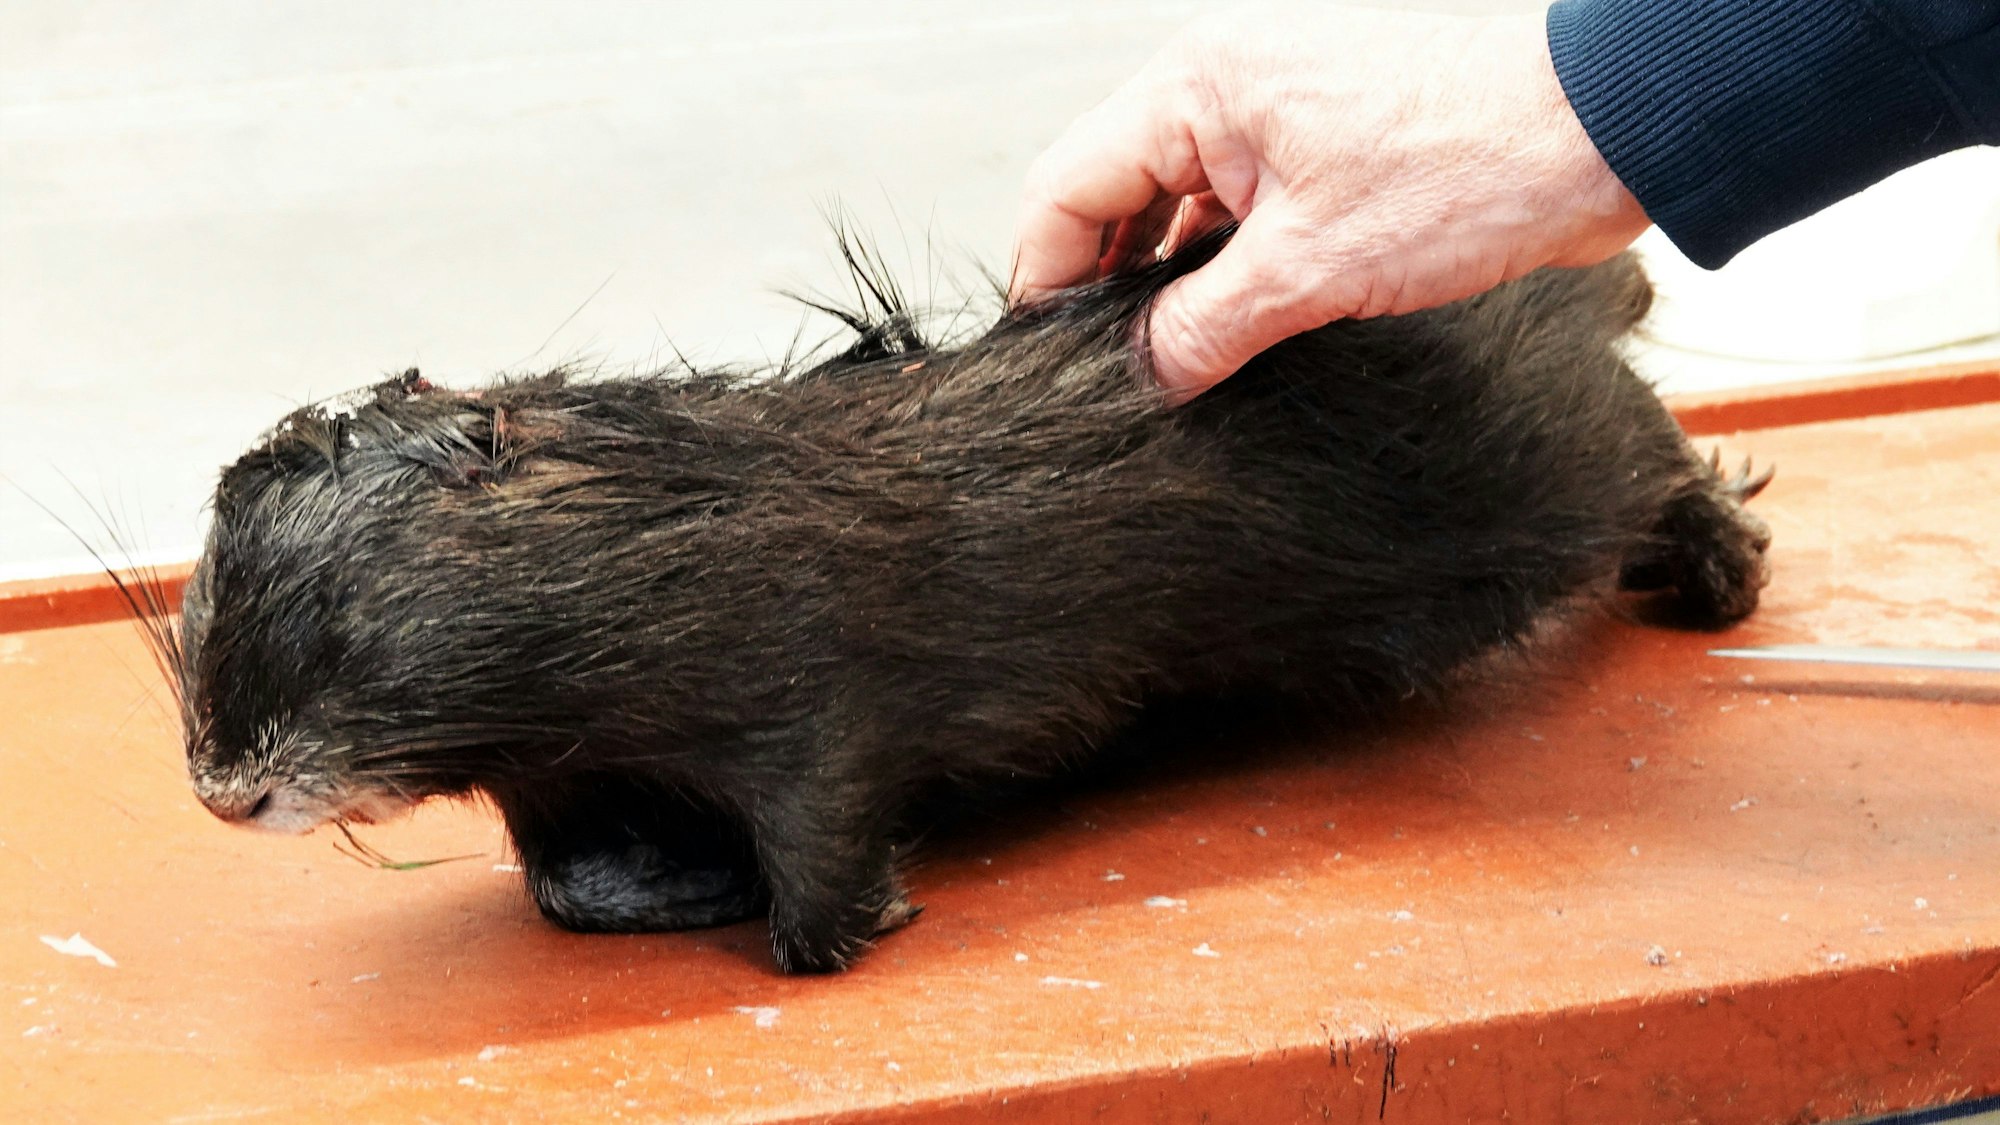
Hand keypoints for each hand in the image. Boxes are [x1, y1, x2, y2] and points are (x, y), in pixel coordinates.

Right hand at [1010, 6, 1650, 397]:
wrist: (1604, 132)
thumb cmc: (1473, 162)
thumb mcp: (1314, 269)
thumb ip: (1205, 327)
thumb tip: (1143, 377)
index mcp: (1196, 88)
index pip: (1065, 185)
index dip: (1045, 278)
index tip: (1045, 360)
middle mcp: (1221, 88)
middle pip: (1111, 191)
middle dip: (1100, 282)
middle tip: (1102, 373)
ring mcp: (1272, 114)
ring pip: (1174, 205)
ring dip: (1165, 280)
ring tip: (1165, 362)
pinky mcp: (1320, 147)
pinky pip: (1235, 207)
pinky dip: (1221, 266)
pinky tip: (1227, 328)